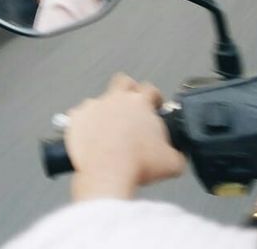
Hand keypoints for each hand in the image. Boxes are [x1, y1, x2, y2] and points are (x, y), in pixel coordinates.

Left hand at [65, 73, 185, 200]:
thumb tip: (179, 155)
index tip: (156, 105)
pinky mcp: (77, 118)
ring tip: (109, 128)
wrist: (107, 173)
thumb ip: (178, 154)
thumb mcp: (172, 163)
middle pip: (123, 81)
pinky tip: (90, 135)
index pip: (151, 89)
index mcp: (140, 102)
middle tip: (132, 105)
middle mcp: (117, 98)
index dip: (155, 97)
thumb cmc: (137, 165)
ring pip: (100, 99)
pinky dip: (85, 123)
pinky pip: (80, 115)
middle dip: (129, 89)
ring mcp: (95, 106)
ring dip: (105, 110)